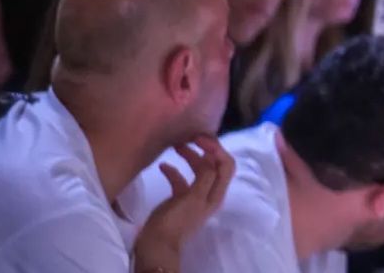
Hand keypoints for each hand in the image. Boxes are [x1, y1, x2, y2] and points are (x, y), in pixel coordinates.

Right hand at [134, 136, 235, 267]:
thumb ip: (206, 178)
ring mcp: (194, 196)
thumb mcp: (194, 198)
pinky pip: (180, 180)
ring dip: (189, 157)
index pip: (226, 165)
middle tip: (190, 137)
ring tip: (176, 145)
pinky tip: (162, 166)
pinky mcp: (179, 200)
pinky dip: (174, 170)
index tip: (201, 138)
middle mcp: (210, 193)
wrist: (157, 245)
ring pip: (197, 171)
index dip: (217, 149)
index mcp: (217, 193)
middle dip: (205, 149)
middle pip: (214, 165)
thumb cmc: (176, 221)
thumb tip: (212, 158)